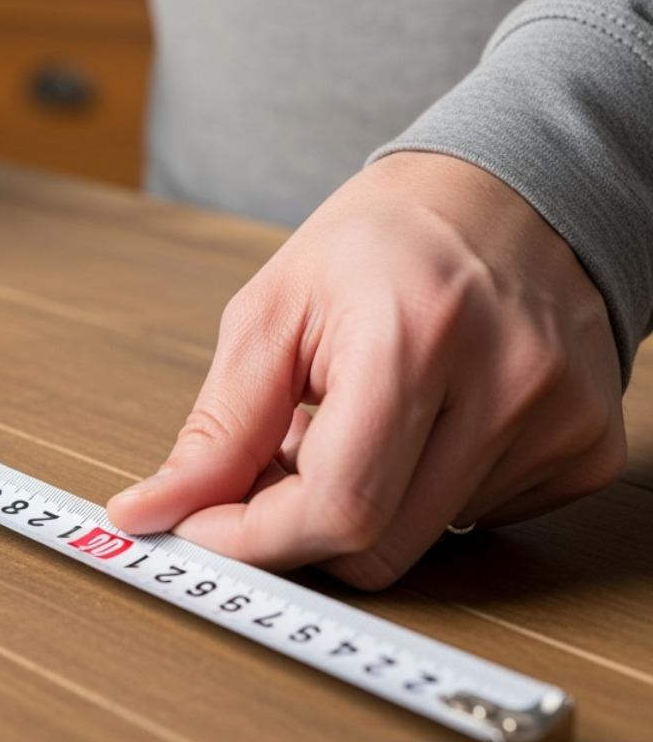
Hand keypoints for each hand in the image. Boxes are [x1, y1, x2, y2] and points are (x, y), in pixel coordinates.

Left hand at [107, 151, 625, 589]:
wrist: (500, 195)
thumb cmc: (380, 243)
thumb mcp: (270, 313)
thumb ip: (217, 428)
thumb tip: (154, 510)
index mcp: (414, 336)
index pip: (337, 506)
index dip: (252, 538)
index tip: (201, 528)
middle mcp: (503, 383)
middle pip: (377, 545)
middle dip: (297, 525)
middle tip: (273, 463)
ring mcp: (557, 422)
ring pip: (421, 542)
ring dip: (359, 504)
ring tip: (350, 423)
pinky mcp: (587, 449)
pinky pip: (476, 524)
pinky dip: (421, 495)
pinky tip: (417, 429)